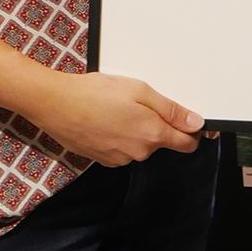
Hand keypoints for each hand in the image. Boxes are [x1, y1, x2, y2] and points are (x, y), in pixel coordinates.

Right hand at [28, 70, 204, 166]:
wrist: (56, 104)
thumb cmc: (95, 93)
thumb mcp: (139, 91)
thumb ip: (171, 110)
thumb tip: (196, 124)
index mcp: (152, 134)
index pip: (187, 144)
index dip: (192, 132)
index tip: (190, 121)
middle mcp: (139, 152)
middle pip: (161, 141)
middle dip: (156, 124)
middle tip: (139, 101)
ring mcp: (120, 158)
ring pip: (140, 145)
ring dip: (135, 129)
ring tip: (116, 108)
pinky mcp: (103, 159)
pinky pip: (121, 149)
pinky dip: (118, 136)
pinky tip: (105, 119)